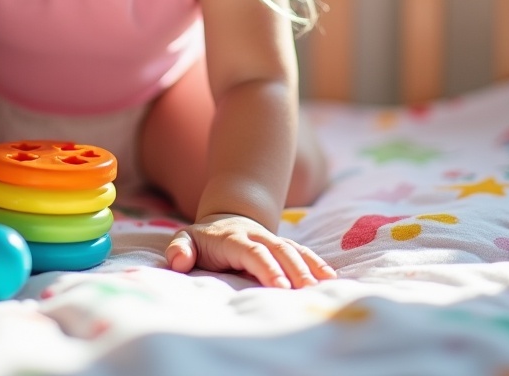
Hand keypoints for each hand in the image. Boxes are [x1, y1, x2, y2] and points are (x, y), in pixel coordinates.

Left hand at [165, 213, 336, 288]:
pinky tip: (330, 277)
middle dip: (293, 269)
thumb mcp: (186, 239)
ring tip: (323, 285)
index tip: (280, 286)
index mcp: (234, 238)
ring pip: (293, 250)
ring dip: (308, 266)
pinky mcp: (282, 246)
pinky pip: (302, 252)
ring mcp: (272, 240)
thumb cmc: (204, 239)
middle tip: (306, 290)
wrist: (225, 217)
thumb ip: (180, 248)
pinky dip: (316, 262)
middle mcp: (257, 237)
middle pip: (278, 250)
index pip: (252, 252)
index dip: (266, 267)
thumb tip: (178, 261)